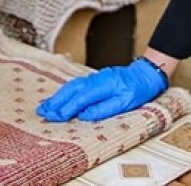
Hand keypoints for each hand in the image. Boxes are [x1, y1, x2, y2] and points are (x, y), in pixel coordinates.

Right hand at [36, 58, 167, 121]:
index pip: (80, 98)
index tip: (56, 117)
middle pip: (71, 90)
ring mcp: (95, 77)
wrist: (146, 73)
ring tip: (46, 106)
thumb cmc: (139, 89)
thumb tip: (85, 115)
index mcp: (104, 85)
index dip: (67, 108)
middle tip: (43, 112)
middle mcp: (96, 79)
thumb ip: (105, 108)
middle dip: (56, 102)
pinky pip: (76, 84)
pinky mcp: (95, 78)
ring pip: (72, 86)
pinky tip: (59, 97)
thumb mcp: (126, 102)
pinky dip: (65, 91)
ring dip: (58, 96)